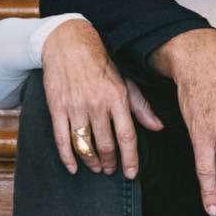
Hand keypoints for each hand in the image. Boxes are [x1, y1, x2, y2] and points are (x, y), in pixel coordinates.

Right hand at [41, 18, 162, 176]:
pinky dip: (67, 157)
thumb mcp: (124, 81)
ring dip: (91, 161)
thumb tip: (158, 127)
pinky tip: (73, 167)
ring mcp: (75, 107)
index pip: (127, 136)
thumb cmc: (100, 63)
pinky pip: (62, 139)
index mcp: (117, 98)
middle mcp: (97, 104)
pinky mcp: (57, 108)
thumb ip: (141, 106)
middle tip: (111, 169)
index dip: (130, 159)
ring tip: (96, 167)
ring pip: (85, 145)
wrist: (69, 43)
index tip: (131, 173)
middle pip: (106, 144)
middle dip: (110, 162)